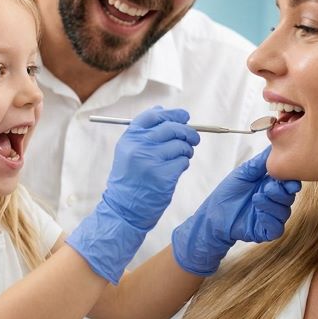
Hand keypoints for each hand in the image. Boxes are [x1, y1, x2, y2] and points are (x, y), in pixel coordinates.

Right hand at [67, 107, 199, 283]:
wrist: (124, 208)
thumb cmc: (129, 180)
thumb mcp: (128, 152)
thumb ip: (143, 133)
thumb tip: (163, 111)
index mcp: (130, 138)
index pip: (153, 116)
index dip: (172, 114)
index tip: (184, 117)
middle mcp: (139, 147)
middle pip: (171, 128)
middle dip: (188, 131)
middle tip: (193, 138)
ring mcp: (152, 161)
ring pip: (181, 145)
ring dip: (187, 150)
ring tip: (183, 156)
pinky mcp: (164, 176)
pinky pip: (183, 161)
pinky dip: (184, 164)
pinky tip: (176, 170)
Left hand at [171, 147, 301, 275]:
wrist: (213, 215)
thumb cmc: (227, 193)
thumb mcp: (244, 173)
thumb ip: (261, 162)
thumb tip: (275, 147)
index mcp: (270, 185)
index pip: (289, 183)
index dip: (291, 180)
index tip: (288, 178)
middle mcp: (273, 201)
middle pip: (289, 197)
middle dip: (281, 191)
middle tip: (268, 187)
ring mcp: (270, 216)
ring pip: (284, 212)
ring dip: (272, 204)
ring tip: (256, 198)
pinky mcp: (265, 230)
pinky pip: (276, 227)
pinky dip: (269, 219)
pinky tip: (259, 213)